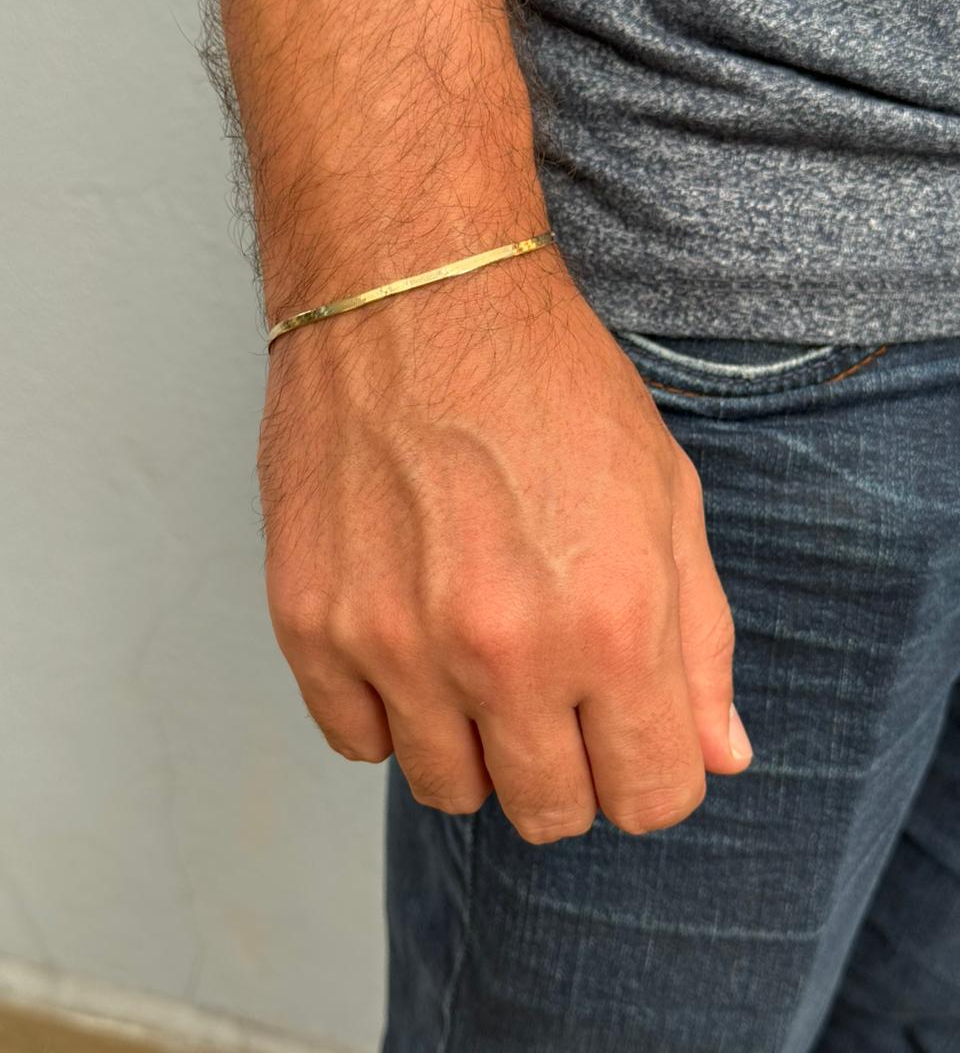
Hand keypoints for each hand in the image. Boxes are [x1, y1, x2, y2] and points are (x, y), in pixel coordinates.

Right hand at [258, 243, 752, 844]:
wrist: (414, 292)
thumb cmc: (551, 383)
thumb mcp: (665, 495)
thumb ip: (701, 641)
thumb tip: (717, 755)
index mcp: (613, 622)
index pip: (651, 797)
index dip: (650, 771)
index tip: (629, 730)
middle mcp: (503, 650)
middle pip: (549, 811)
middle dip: (569, 766)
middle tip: (555, 689)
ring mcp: (395, 642)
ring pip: (450, 789)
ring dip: (478, 743)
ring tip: (480, 654)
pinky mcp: (311, 622)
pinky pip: (359, 742)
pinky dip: (393, 711)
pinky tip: (413, 638)